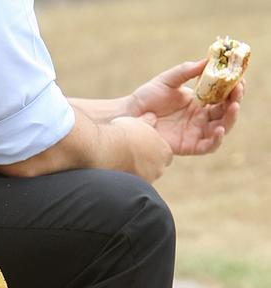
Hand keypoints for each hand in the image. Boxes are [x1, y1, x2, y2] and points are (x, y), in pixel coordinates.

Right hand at [108, 113, 172, 182]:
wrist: (105, 148)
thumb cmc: (121, 133)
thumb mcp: (138, 121)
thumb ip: (148, 122)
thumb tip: (152, 117)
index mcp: (164, 151)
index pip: (165, 155)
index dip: (153, 151)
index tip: (142, 147)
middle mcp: (160, 167)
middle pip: (155, 167)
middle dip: (145, 163)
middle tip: (130, 154)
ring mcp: (147, 179)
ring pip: (144, 176)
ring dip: (135, 171)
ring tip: (120, 162)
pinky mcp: (133, 187)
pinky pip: (132, 184)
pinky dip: (125, 178)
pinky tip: (115, 170)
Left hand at [127, 60, 244, 155]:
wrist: (129, 114)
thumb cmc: (147, 96)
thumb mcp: (168, 80)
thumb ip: (186, 71)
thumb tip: (208, 60)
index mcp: (200, 101)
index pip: (224, 95)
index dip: (234, 88)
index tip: (239, 78)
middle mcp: (201, 117)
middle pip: (226, 111)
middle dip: (235, 100)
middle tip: (237, 90)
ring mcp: (196, 132)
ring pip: (222, 128)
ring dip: (231, 118)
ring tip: (233, 106)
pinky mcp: (189, 146)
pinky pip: (208, 146)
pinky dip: (217, 139)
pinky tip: (219, 129)